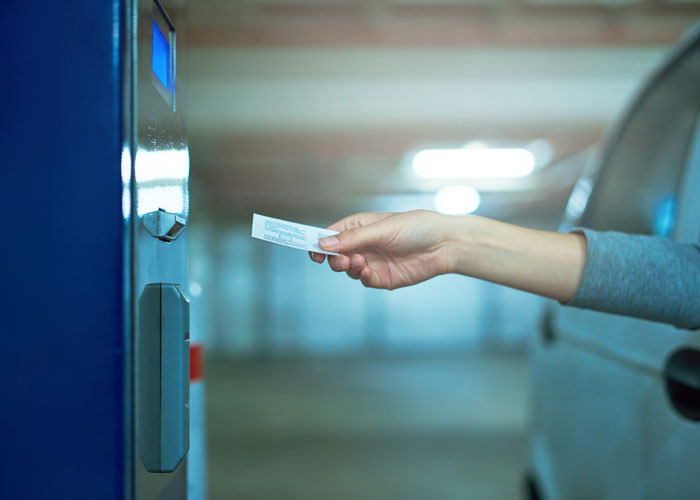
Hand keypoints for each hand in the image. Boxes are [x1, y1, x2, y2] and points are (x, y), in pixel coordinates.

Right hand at [309, 210, 454, 289]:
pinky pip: (363, 280)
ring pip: (347, 269)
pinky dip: (360, 277)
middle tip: (339, 259)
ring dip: (347, 267)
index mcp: (361, 226)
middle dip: (333, 258)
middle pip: (336, 254)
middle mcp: (364, 244)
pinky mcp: (382, 277)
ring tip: (359, 262)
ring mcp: (372, 261)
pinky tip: (365, 271)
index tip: (312, 250)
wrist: (445, 244)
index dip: (319, 241)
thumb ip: (354, 237)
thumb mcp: (383, 228)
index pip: (332, 234)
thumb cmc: (417, 227)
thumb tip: (324, 243)